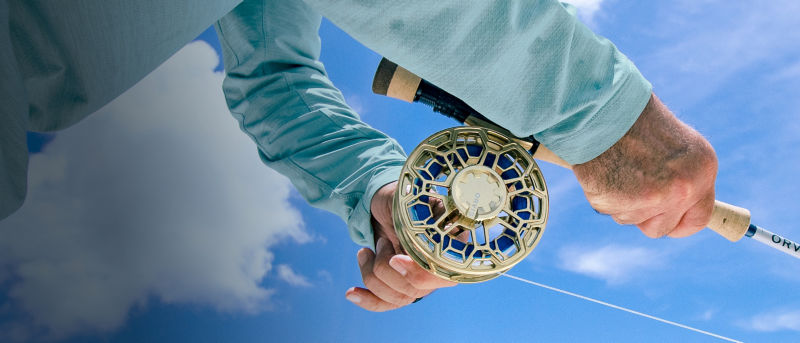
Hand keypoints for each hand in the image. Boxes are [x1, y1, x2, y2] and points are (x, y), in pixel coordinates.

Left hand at [345, 181, 455, 310]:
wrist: (386, 203)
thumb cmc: (403, 199)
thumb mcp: (413, 203)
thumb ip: (422, 217)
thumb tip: (432, 233)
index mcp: (452, 246)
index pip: (443, 273)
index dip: (418, 272)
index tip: (394, 258)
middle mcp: (440, 268)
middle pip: (416, 290)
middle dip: (386, 267)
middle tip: (381, 242)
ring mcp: (421, 280)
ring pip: (398, 297)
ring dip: (372, 273)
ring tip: (366, 251)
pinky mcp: (402, 286)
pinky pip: (387, 303)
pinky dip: (368, 300)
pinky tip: (351, 293)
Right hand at [572, 94, 717, 237]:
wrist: (604, 107)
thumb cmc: (635, 120)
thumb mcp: (674, 144)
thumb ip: (680, 176)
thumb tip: (680, 204)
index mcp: (702, 170)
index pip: (699, 218)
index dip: (680, 224)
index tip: (669, 224)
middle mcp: (683, 189)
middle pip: (662, 228)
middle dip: (646, 217)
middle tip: (632, 196)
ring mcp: (652, 200)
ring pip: (632, 220)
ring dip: (622, 203)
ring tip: (617, 170)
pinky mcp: (620, 204)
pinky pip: (610, 211)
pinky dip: (604, 195)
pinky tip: (605, 171)